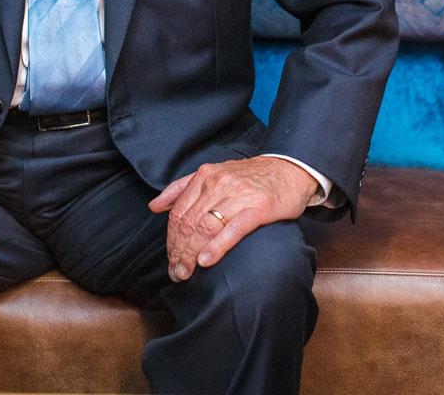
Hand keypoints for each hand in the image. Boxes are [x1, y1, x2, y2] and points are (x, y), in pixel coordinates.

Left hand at [149, 155, 318, 281]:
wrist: (289, 170)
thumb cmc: (250, 177)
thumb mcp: (213, 174)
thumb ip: (182, 188)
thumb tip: (154, 206)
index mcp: (205, 176)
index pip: (179, 212)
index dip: (171, 239)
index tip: (170, 259)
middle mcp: (219, 183)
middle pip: (189, 223)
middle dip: (179, 252)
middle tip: (176, 272)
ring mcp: (239, 195)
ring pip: (206, 227)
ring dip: (191, 254)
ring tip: (186, 272)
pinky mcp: (259, 208)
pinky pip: (233, 229)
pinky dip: (216, 246)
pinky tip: (206, 260)